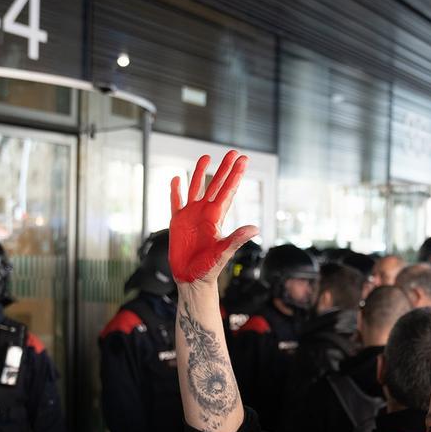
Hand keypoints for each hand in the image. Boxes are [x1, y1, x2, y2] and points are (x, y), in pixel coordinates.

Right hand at [169, 150, 258, 283]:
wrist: (191, 279)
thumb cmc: (208, 269)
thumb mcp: (223, 253)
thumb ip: (237, 239)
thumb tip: (255, 228)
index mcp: (216, 217)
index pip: (228, 191)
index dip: (235, 175)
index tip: (243, 160)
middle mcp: (205, 213)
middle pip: (216, 184)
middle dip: (224, 168)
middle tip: (233, 152)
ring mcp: (191, 216)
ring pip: (196, 188)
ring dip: (200, 173)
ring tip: (206, 157)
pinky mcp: (178, 222)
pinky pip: (176, 202)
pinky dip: (175, 190)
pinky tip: (177, 178)